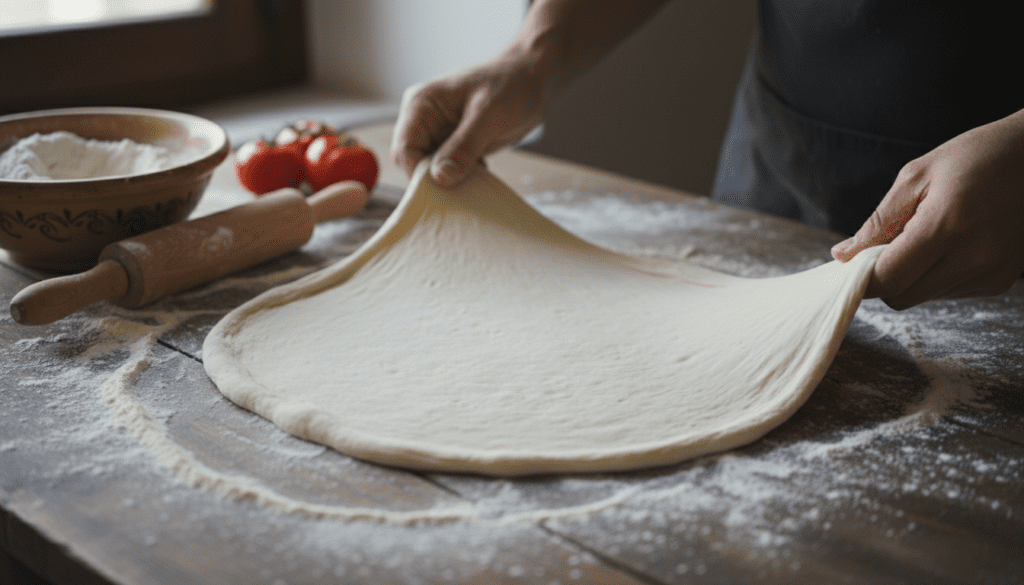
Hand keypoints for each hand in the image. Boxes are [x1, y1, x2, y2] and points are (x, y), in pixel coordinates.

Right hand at [390, 52, 549, 187]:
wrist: (531, 80)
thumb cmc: (511, 85)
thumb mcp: (489, 115)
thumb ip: (464, 146)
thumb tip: (440, 176)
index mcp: (421, 105)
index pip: (404, 149)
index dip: (420, 172)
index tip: (445, 185)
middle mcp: (424, 120)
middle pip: (414, 164)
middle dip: (435, 179)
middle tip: (463, 185)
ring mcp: (439, 134)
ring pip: (431, 171)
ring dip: (451, 181)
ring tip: (475, 176)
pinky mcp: (454, 146)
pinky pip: (449, 171)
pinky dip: (462, 178)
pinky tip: (481, 172)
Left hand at [832, 110, 1023, 308]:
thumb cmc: (977, 157)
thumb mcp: (917, 176)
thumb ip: (878, 222)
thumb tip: (843, 256)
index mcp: (946, 227)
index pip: (887, 279)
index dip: (861, 277)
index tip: (851, 263)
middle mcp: (973, 258)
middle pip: (901, 296)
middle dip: (884, 277)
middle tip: (885, 245)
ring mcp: (990, 273)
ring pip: (923, 297)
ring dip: (911, 276)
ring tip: (925, 236)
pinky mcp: (999, 281)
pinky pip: (948, 292)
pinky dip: (935, 276)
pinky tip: (949, 244)